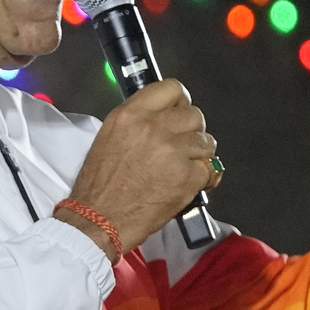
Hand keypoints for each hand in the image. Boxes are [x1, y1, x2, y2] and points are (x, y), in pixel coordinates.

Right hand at [65, 79, 217, 254]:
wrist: (98, 220)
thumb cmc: (99, 186)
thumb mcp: (109, 138)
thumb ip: (138, 121)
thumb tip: (164, 116)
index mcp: (130, 115)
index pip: (172, 88)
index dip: (180, 102)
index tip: (179, 113)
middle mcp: (153, 128)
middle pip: (194, 114)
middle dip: (191, 131)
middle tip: (181, 147)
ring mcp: (173, 151)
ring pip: (207, 142)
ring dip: (199, 155)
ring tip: (182, 168)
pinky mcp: (187, 176)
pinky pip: (210, 168)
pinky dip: (202, 178)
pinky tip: (187, 184)